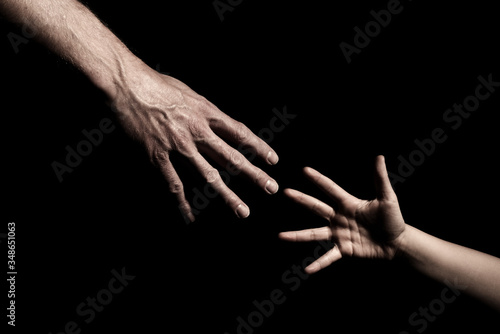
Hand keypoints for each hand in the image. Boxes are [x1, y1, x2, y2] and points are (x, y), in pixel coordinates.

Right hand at [110, 64, 278, 221]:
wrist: (127, 84)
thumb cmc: (157, 84)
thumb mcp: (189, 93)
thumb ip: (204, 111)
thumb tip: (217, 122)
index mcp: (206, 112)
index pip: (240, 132)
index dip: (258, 147)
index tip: (273, 160)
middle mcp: (197, 131)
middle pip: (231, 157)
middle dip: (254, 174)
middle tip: (271, 188)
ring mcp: (179, 146)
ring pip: (208, 176)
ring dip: (227, 196)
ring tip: (243, 211)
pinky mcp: (158, 157)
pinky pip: (174, 184)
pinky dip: (183, 203)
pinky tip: (191, 216)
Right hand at [279, 156, 405, 273]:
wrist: (398, 243)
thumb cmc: (393, 219)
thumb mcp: (387, 198)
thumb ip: (380, 178)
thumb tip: (379, 156)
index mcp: (348, 204)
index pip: (330, 189)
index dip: (318, 180)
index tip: (304, 170)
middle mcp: (339, 218)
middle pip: (316, 207)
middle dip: (301, 200)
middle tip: (286, 192)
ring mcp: (339, 235)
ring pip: (314, 234)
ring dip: (298, 236)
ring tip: (281, 236)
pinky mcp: (344, 250)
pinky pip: (328, 257)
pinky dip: (318, 263)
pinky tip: (307, 269)